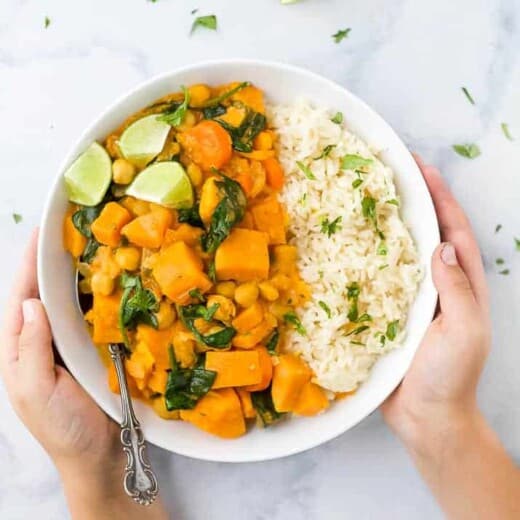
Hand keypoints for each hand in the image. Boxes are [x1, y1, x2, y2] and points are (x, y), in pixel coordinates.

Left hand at [0, 230, 166, 518]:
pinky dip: (98, 293)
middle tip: (69, 227)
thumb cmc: (61, 427)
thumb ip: (30, 348)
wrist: (97, 454)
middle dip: (51, 259)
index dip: (29, 263)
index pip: (20, 296)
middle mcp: (41, 338)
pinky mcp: (92, 347)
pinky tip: (109, 277)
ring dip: (75, 272)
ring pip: (68, 299)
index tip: (42, 230)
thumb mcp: (34, 391)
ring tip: (89, 243)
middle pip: (42, 290)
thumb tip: (31, 302)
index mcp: (19, 347)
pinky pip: (92, 314)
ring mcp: (68, 342)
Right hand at [382, 156, 490, 452]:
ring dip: (389, 224)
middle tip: (391, 172)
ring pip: (400, 252)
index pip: (453, 230)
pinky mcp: (388, 312)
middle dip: (414, 200)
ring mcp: (411, 297)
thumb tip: (441, 245)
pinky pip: (378, 278)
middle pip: (427, 232)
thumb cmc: (450, 376)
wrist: (426, 416)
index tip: (421, 168)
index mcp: (461, 284)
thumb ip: (455, 289)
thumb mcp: (463, 331)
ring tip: (368, 198)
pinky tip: (349, 246)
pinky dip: (367, 258)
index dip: (440, 197)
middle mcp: (437, 284)